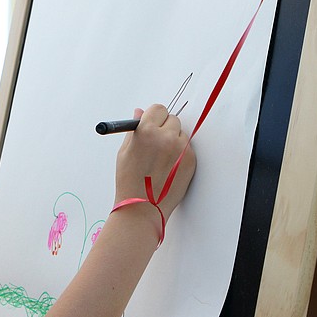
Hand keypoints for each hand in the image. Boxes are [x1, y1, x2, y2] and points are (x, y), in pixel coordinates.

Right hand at [114, 104, 195, 233]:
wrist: (142, 208)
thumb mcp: (124, 152)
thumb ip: (135, 130)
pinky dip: (180, 154)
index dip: (154, 117)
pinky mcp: (191, 160)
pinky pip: (187, 148)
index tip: (152, 124)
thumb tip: (140, 112)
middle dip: (165, 128)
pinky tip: (168, 168)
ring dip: (174, 140)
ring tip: (161, 160)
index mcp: (146, 132)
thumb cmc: (129, 181)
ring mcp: (181, 149)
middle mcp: (166, 137)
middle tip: (157, 143)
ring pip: (181, 134)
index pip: (158, 109)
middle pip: (172, 119)